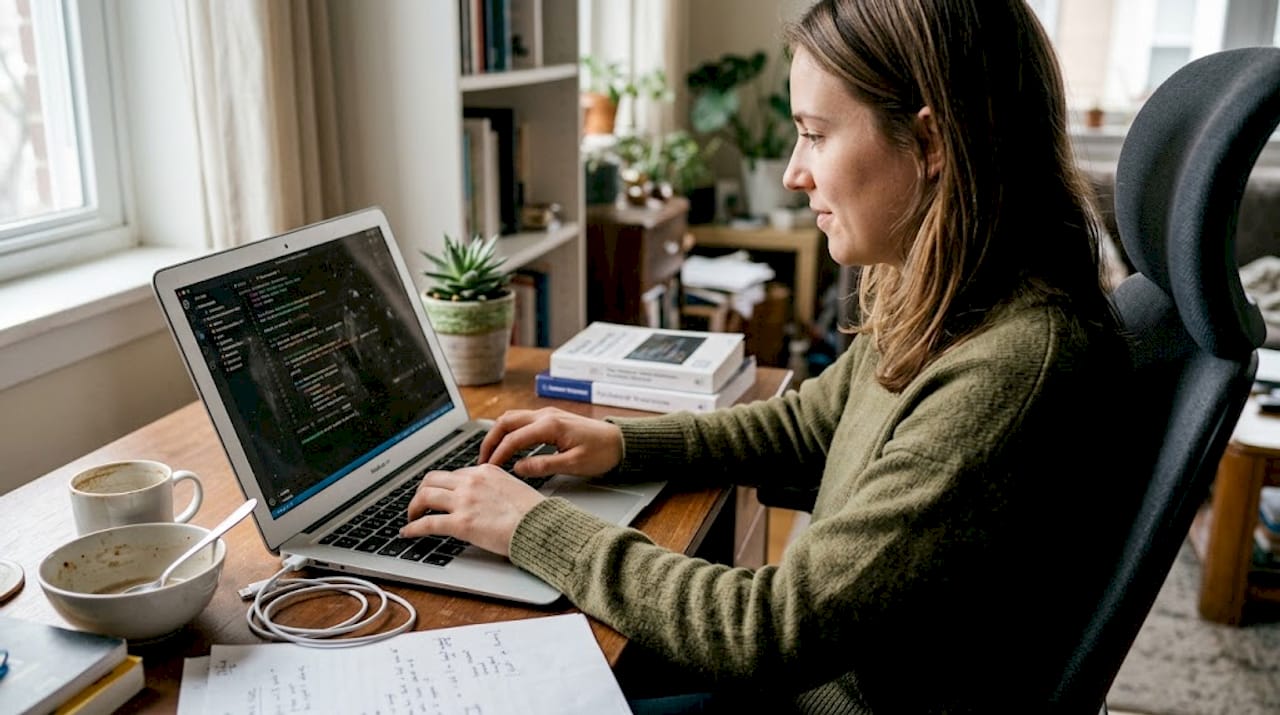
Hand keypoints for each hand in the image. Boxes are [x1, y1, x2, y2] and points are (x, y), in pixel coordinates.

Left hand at [401, 465, 543, 555]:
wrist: (540, 526)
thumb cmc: (534, 513)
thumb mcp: (513, 488)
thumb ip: (494, 488)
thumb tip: (486, 499)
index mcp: (485, 472)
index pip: (454, 474)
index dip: (442, 485)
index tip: (438, 493)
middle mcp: (471, 482)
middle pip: (432, 479)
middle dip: (422, 491)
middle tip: (420, 503)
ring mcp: (464, 501)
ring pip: (424, 496)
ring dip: (413, 507)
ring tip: (411, 517)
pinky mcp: (460, 523)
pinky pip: (427, 523)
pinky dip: (413, 528)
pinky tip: (408, 533)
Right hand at [480, 407, 623, 477]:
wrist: (620, 442)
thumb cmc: (602, 453)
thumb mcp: (573, 464)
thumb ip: (543, 466)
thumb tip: (518, 468)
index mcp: (550, 425)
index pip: (514, 438)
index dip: (498, 454)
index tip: (489, 469)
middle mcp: (545, 415)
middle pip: (506, 422)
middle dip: (490, 440)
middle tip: (482, 460)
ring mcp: (547, 414)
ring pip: (512, 418)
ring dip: (498, 434)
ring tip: (490, 454)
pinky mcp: (550, 418)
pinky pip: (522, 420)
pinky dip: (509, 432)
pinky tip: (507, 446)